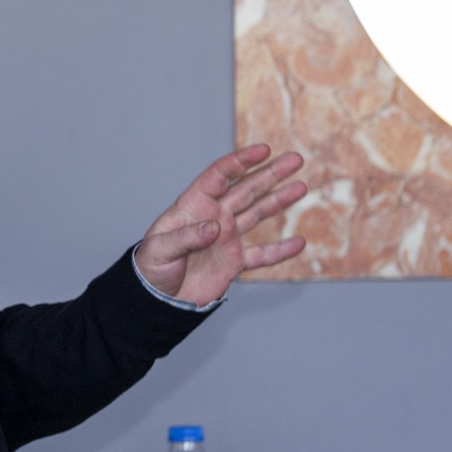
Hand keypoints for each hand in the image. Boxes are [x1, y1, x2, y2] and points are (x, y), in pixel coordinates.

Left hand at [136, 144, 307, 305]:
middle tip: (295, 159)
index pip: (219, 177)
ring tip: (301, 186)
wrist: (157, 300)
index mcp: (193, 206)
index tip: (263, 151)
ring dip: (279, 200)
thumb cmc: (151, 269)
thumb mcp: (160, 250)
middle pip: (246, 190)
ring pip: (258, 214)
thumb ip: (185, 237)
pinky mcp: (234, 262)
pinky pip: (262, 255)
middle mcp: (214, 217)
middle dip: (271, 174)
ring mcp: (226, 238)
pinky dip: (280, 250)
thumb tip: (215, 227)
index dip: (240, 162)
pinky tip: (299, 243)